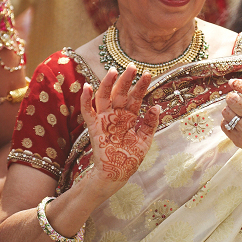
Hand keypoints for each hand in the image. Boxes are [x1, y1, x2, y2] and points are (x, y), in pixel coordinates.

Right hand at [81, 64, 159, 186]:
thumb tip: (156, 106)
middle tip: (132, 66)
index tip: (148, 74)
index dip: (141, 86)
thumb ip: (149, 123)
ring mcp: (104, 120)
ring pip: (104, 97)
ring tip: (113, 70)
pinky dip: (85, 100)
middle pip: (120, 93)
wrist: (116, 174)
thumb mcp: (144, 140)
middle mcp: (116, 115)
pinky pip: (87, 111)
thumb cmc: (130, 158)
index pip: (135, 97)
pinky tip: (87, 87)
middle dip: (126, 80)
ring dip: (107, 84)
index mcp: (128, 117)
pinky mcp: (94, 128)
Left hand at [221, 67, 241, 159]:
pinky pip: (224, 124)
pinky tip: (235, 120)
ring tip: (236, 109)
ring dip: (229, 108)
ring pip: (226, 112)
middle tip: (235, 97)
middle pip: (234, 100)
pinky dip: (227, 120)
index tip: (233, 82)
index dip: (238, 83)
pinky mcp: (239, 140)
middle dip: (232, 95)